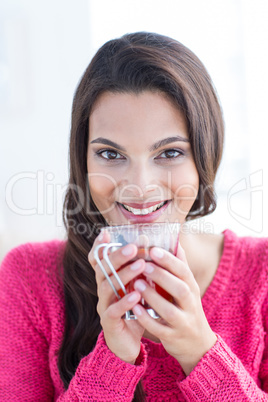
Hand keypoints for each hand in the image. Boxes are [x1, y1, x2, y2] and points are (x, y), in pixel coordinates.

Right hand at [88, 232, 145, 363]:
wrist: (128, 342)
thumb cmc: (134, 309)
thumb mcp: (137, 287)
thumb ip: (142, 270)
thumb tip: (158, 248)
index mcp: (108, 279)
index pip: (98, 260)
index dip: (99, 246)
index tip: (105, 232)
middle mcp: (102, 289)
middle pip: (104, 269)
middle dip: (118, 256)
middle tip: (134, 247)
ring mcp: (103, 305)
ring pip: (108, 286)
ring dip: (124, 275)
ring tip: (140, 265)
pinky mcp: (108, 322)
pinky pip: (113, 310)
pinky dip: (124, 302)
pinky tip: (136, 295)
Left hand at [132, 243, 216, 374]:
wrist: (197, 344)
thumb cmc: (187, 308)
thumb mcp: (188, 288)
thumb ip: (180, 267)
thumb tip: (176, 241)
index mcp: (192, 289)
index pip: (184, 272)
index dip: (170, 261)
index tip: (154, 250)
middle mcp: (191, 305)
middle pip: (181, 289)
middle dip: (162, 276)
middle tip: (144, 266)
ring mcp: (183, 323)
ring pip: (169, 310)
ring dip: (153, 297)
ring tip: (137, 284)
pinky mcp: (173, 337)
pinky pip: (160, 329)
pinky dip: (147, 319)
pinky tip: (135, 309)